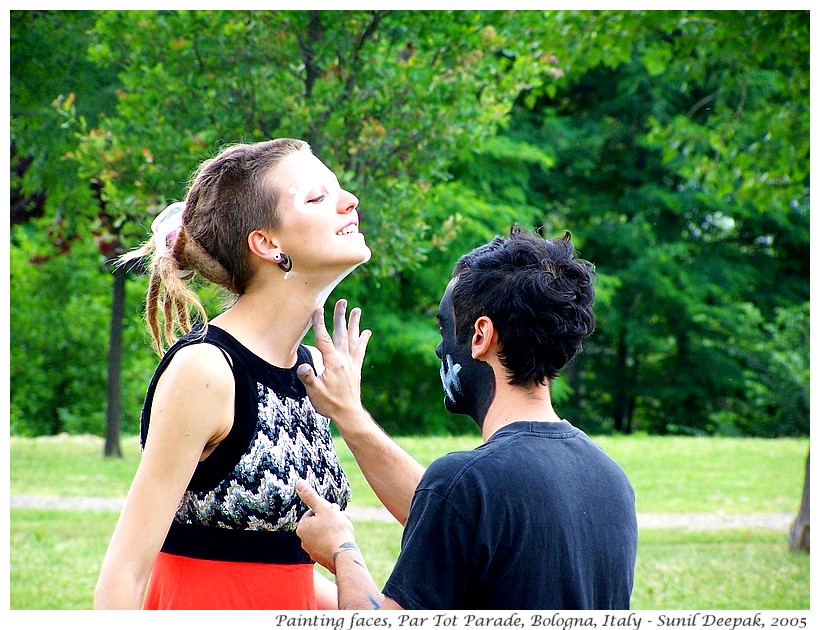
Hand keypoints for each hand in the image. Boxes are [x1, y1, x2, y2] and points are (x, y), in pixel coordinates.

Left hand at [296, 479, 356, 572]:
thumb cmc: (335, 530)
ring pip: (324, 533)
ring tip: (345, 530)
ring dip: (335, 528)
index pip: (314, 512)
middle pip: (319, 522)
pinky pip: (328, 544)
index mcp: (302, 528)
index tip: (335, 513)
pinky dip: (335, 540)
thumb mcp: (323, 508)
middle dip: (331, 519)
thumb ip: (310, 496)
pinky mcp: (322, 558)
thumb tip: (298, 483)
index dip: (326, 510)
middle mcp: (303, 540)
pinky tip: (343, 540)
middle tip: (343, 520)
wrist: (344, 555)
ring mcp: (312, 551)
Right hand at [297, 299, 370, 419]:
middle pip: (341, 333)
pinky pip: (360, 350)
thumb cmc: (330, 403)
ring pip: (352, 338)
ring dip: (354, 324)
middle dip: (340, 316)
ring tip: (357, 310)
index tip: (318, 309)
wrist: (348, 414)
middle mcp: (344, 359)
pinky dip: (363, 340)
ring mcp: (351, 363)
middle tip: (342, 301)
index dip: (320, 323)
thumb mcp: (314, 391)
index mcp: (332, 362)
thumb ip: (308, 377)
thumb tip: (302, 366)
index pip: (324, 338)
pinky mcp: (356, 368)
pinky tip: (366, 332)